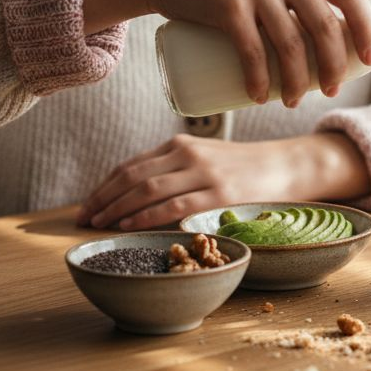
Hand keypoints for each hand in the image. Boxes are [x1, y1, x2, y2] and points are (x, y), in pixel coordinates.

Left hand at [77, 132, 370, 230]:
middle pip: (132, 176)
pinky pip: (174, 205)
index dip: (104, 186)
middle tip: (83, 219)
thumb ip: (174, 169)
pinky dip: (146, 216)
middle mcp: (188, 154)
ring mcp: (204, 173)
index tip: (87, 205)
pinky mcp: (220, 193)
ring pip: (148, 189)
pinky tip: (129, 226)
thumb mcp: (205, 159)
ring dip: (117, 209)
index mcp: (180, 144)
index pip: (130, 165)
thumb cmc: (243, 168)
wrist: (287, 165)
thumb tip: (136, 195)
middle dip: (102, 199)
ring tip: (99, 225)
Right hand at [83, 0, 370, 106]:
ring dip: (298, 81)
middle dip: (334, 66)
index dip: (366, 28)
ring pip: (291, 44)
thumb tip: (336, 36)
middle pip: (324, 25)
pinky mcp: (227, 4)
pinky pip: (253, 52)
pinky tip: (261, 96)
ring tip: (295, 100)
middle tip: (331, 90)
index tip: (370, 58)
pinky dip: (260, 81)